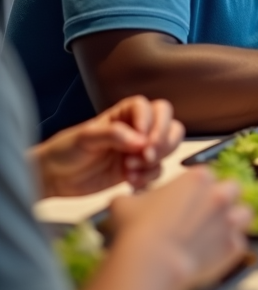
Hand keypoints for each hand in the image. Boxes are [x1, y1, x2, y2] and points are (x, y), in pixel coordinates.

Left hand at [32, 96, 183, 197]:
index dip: (151, 121)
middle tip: (148, 155)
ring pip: (168, 148)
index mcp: (125, 114)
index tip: (141, 136)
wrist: (54, 178)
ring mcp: (138, 150)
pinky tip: (129, 180)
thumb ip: (113, 134)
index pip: (152, 108)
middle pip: (169, 125)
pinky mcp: (137, 170)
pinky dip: (148, 177)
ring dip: (155, 160)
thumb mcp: (85, 137)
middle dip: (163, 141)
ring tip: (132, 169)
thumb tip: (140, 140)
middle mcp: (137, 130)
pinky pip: (156, 171)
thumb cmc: (65, 150)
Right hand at [108, 167, 251, 289]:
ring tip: (218, 231)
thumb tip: (124, 202)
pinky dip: (229, 248)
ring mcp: (230, 221)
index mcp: (199, 178)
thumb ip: (133, 198)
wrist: (152, 262)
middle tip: (205, 213)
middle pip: (232, 189)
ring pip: (245, 214)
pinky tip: (215, 253)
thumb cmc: (139, 230)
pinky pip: (239, 244)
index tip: (187, 200)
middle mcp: (220, 195)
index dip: (196, 189)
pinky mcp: (233, 246)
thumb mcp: (125, 204)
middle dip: (222, 199)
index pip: (206, 176)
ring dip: (234, 221)